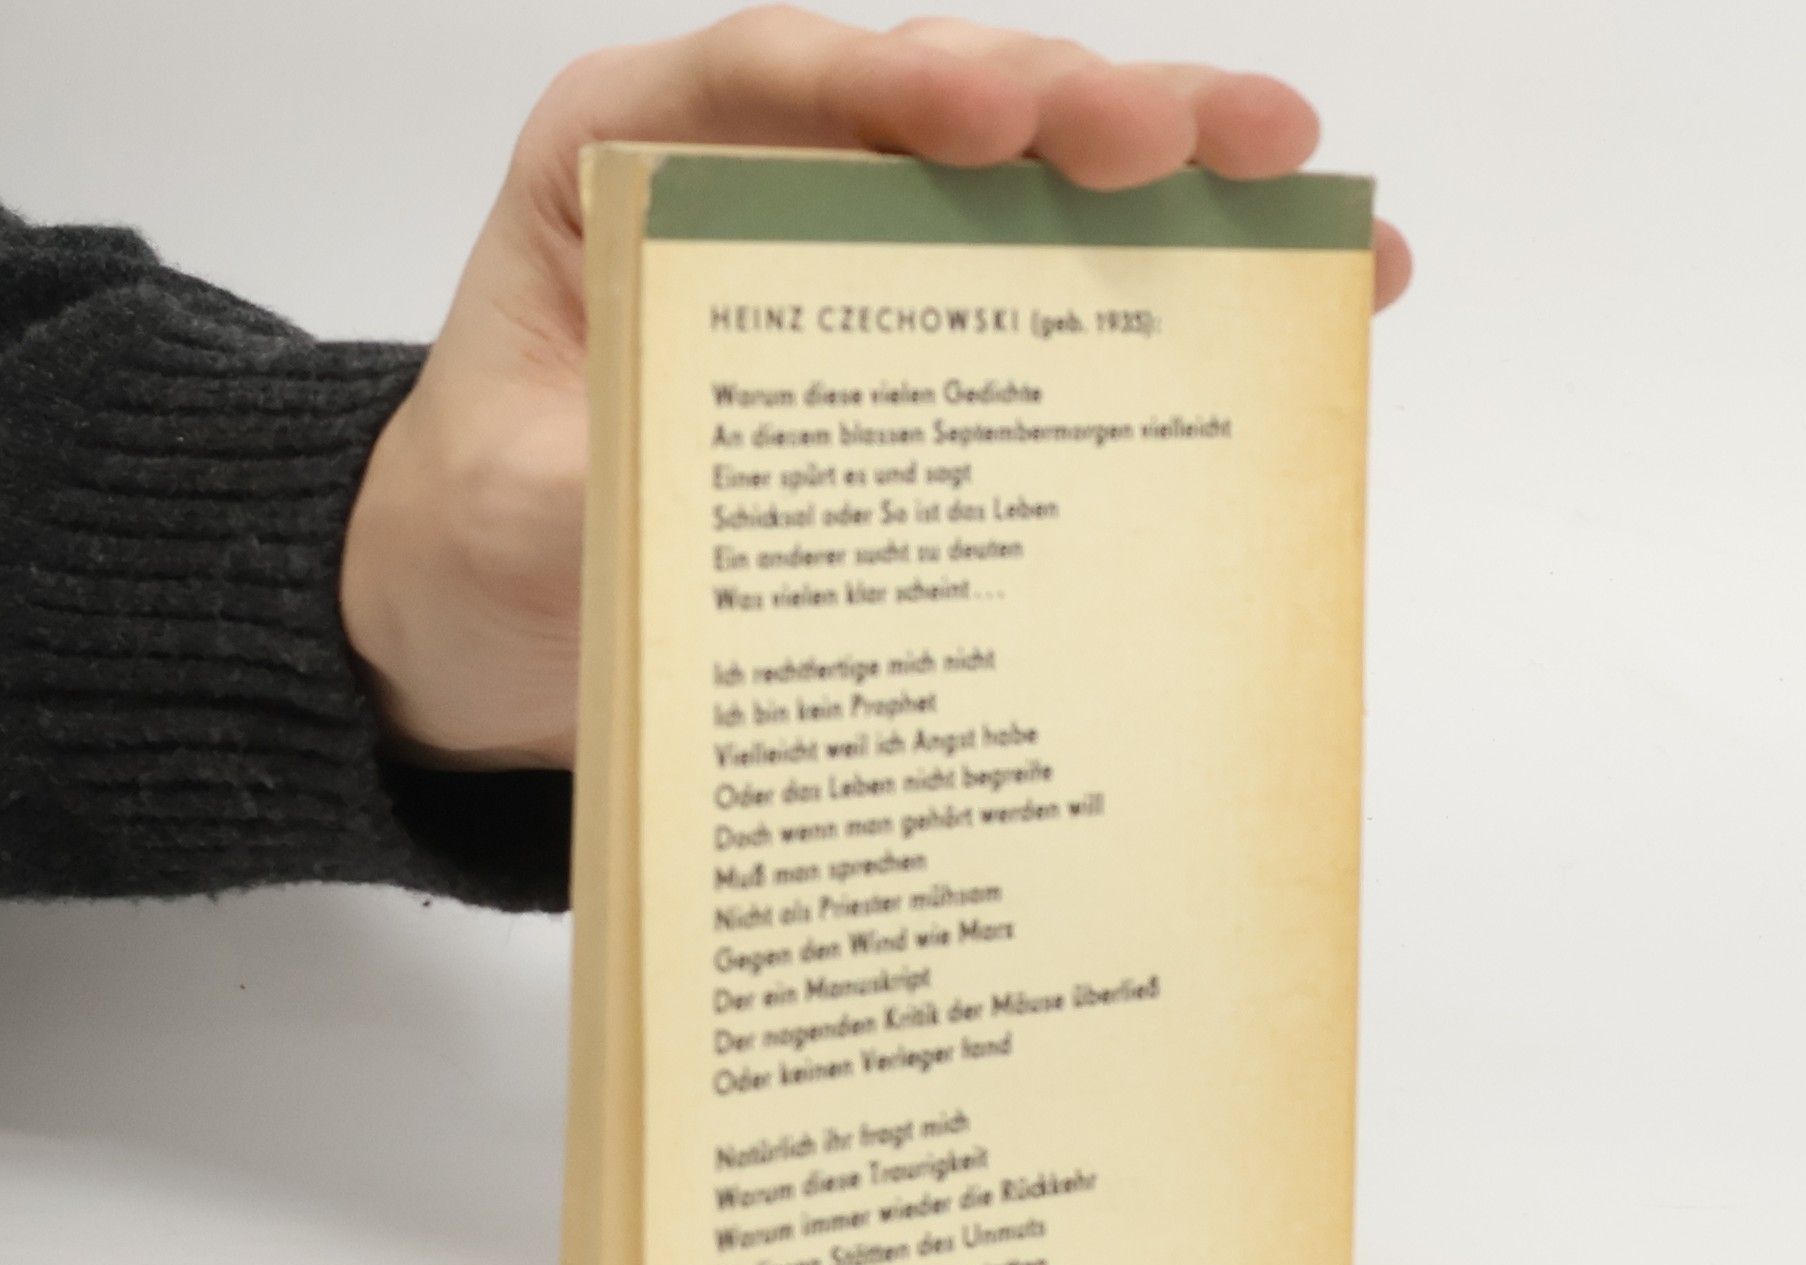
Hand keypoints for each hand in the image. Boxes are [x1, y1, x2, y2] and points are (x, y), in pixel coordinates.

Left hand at [340, 7, 1414, 769]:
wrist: (485, 621)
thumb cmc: (481, 541)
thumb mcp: (520, 508)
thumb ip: (622, 472)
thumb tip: (767, 497)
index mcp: (631, 162)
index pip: (782, 79)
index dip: (912, 84)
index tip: (1021, 120)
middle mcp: (754, 184)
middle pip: (936, 110)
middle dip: (1086, 112)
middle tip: (1227, 138)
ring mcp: (846, 265)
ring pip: (1012, 192)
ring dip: (1159, 186)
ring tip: (1300, 191)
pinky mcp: (905, 357)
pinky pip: (1031, 305)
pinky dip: (1144, 300)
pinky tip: (1270, 295)